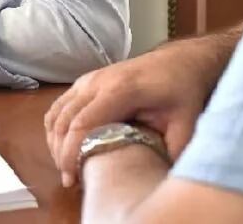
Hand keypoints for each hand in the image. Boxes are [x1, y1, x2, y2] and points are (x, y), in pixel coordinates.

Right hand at [44, 38, 229, 187]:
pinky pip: (60, 106)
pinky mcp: (85, 81)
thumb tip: (156, 181)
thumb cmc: (183, 92)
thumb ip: (172, 153)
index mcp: (120, 90)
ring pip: (57, 112)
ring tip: (67, 166)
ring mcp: (88, 79)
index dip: (72, 153)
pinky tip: (63, 146)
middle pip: (64, 120)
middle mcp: (97, 82)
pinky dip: (55, 128)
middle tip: (70, 180)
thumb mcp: (186, 126)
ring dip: (55, 141)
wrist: (180, 61)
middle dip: (61, 153)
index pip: (82, 124)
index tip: (73, 178)